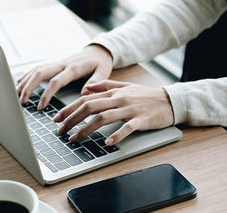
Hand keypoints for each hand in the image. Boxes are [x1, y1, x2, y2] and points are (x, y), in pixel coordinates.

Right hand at [16, 44, 112, 109]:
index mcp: (73, 68)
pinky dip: (27, 74)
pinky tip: (20, 82)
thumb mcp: (104, 72)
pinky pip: (38, 68)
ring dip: (25, 81)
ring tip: (16, 94)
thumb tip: (84, 93)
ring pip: (36, 69)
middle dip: (29, 87)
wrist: (98, 50)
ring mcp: (57, 62)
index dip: (47, 94)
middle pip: (40, 73)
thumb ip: (95, 82)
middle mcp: (62, 63)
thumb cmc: (101, 63)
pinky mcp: (54, 64)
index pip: (56, 81)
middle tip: (22, 101)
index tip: (40, 106)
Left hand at [54, 80, 173, 144]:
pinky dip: (116, 135)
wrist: (170, 100)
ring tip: (75, 138)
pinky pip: (127, 127)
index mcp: (112, 92)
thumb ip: (105, 85)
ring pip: (103, 117)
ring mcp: (130, 109)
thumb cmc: (145, 95)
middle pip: (90, 107)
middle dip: (72, 119)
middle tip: (61, 130)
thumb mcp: (124, 86)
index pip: (85, 99)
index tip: (57, 118)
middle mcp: (118, 99)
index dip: (69, 109)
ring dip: (86, 129)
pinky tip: (107, 143)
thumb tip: (87, 88)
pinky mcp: (141, 119)